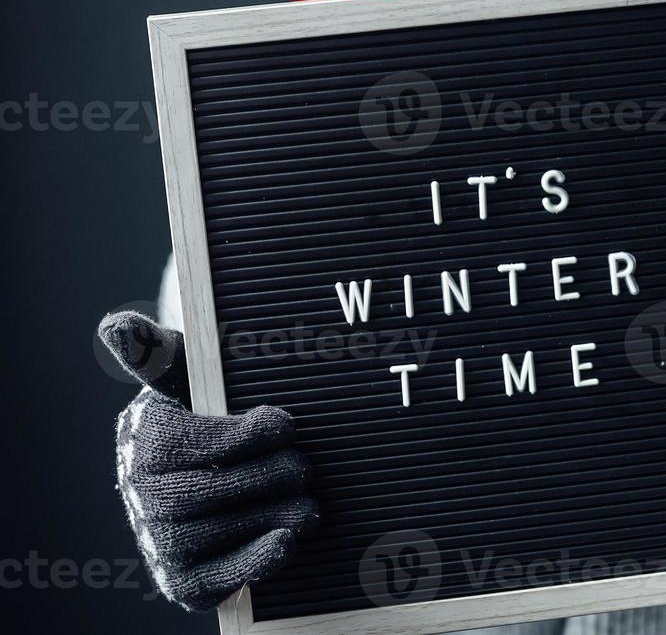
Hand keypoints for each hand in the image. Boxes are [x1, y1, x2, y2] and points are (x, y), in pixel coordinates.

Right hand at [97, 311, 315, 610]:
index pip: (193, 443)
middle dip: (267, 477)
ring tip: (308, 501)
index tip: (285, 423)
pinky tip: (286, 541)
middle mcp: (141, 495)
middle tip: (304, 465)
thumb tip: (117, 326)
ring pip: (218, 533)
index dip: (245, 435)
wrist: (201, 468)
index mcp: (144, 440)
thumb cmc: (199, 409)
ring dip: (273, 516)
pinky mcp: (182, 579)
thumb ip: (159, 350)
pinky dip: (253, 563)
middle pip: (206, 494)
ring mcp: (158, 540)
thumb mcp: (185, 372)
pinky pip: (216, 580)